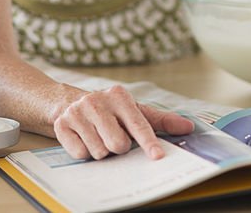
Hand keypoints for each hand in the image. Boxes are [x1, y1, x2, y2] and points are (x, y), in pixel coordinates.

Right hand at [53, 85, 193, 160]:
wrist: (68, 103)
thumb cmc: (109, 110)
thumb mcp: (134, 111)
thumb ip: (161, 121)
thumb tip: (188, 127)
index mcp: (119, 95)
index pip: (138, 124)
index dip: (148, 142)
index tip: (157, 156)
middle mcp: (97, 101)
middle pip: (118, 144)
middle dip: (118, 147)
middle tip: (114, 137)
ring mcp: (78, 112)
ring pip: (99, 151)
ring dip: (101, 150)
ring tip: (98, 136)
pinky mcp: (62, 125)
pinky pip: (81, 154)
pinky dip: (85, 152)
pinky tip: (84, 138)